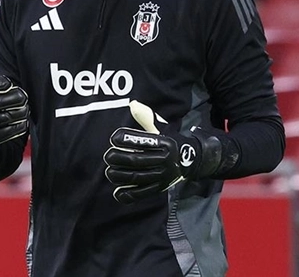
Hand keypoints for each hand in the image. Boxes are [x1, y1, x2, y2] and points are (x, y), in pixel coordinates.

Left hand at [103, 101, 221, 203]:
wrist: (190, 161)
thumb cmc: (169, 142)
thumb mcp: (161, 128)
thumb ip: (146, 118)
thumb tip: (132, 104)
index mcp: (165, 143)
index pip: (142, 141)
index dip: (126, 139)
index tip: (114, 138)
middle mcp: (165, 160)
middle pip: (137, 161)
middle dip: (119, 158)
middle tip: (108, 156)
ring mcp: (162, 176)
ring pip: (138, 178)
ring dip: (120, 176)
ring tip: (110, 172)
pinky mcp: (160, 188)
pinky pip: (143, 193)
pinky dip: (129, 195)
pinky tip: (118, 192)